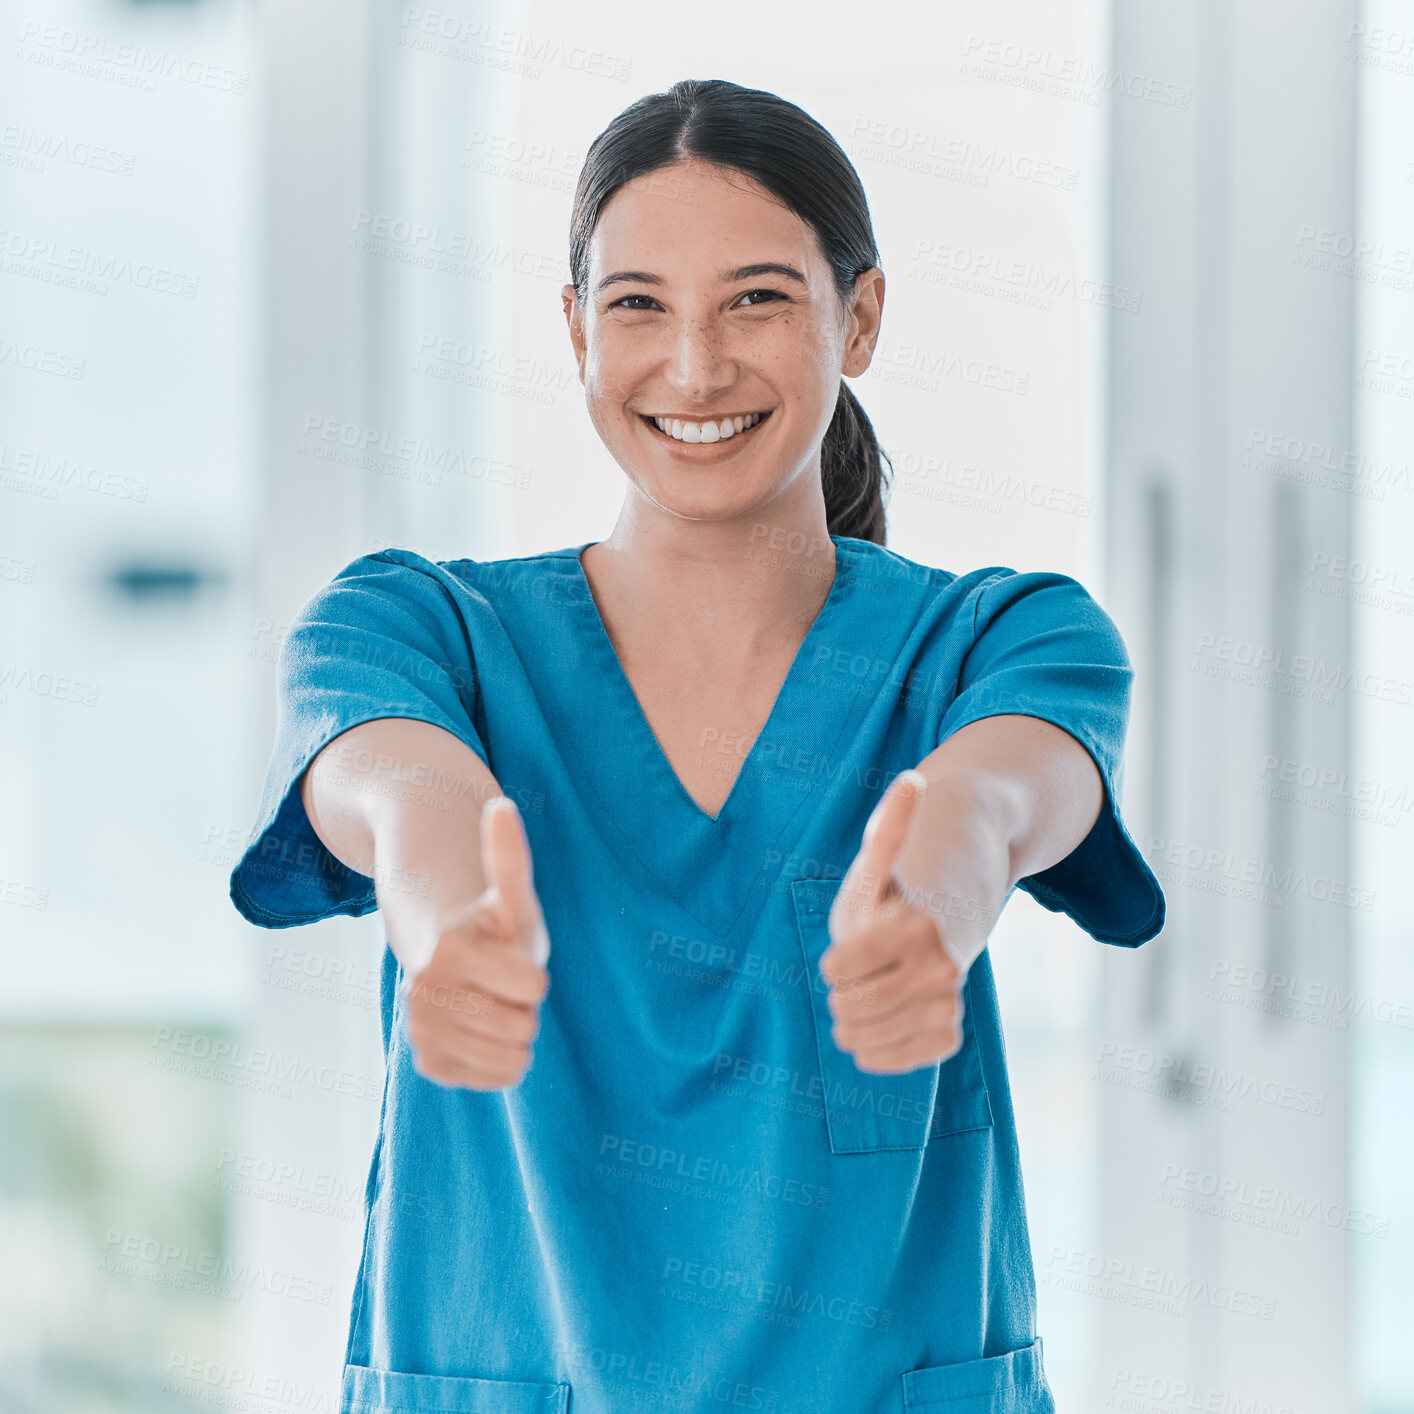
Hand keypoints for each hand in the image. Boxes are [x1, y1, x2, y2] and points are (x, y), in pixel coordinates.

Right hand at [400, 796, 551, 1089]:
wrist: (448, 956)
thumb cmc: (491, 922)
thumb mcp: (509, 890)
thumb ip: (508, 853)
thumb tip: (502, 806)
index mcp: (447, 951)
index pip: (533, 986)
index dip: (533, 973)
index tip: (511, 958)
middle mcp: (423, 994)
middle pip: (523, 1025)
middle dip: (524, 1004)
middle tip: (503, 984)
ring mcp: (422, 1032)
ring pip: (513, 1056)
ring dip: (515, 1032)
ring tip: (494, 1004)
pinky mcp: (429, 1064)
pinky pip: (497, 1078)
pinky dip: (502, 1059)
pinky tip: (485, 1031)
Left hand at [821, 771, 966, 1073]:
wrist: (948, 919)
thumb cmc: (899, 886)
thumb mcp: (880, 862)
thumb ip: (889, 831)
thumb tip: (912, 780)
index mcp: (914, 925)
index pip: (840, 970)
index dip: (836, 963)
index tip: (846, 951)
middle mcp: (939, 966)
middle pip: (853, 1007)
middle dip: (841, 995)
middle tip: (851, 980)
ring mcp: (947, 1001)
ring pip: (873, 1037)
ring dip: (853, 1027)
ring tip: (857, 1005)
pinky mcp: (949, 1031)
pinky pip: (905, 1059)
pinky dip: (883, 1052)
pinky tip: (877, 1031)